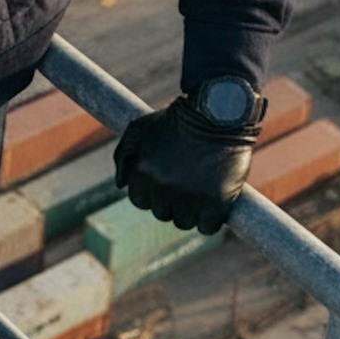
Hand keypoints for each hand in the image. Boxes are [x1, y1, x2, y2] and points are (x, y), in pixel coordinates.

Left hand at [113, 94, 261, 235]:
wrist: (218, 111)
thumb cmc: (177, 119)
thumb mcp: (139, 128)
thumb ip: (122, 156)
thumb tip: (121, 186)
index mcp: (143, 173)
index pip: (140, 201)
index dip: (152, 193)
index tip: (166, 182)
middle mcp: (164, 188)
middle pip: (162, 213)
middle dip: (171, 201)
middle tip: (185, 183)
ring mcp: (191, 197)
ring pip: (184, 222)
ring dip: (190, 212)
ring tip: (199, 191)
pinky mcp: (218, 202)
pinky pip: (208, 227)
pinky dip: (210, 221)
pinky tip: (213, 205)